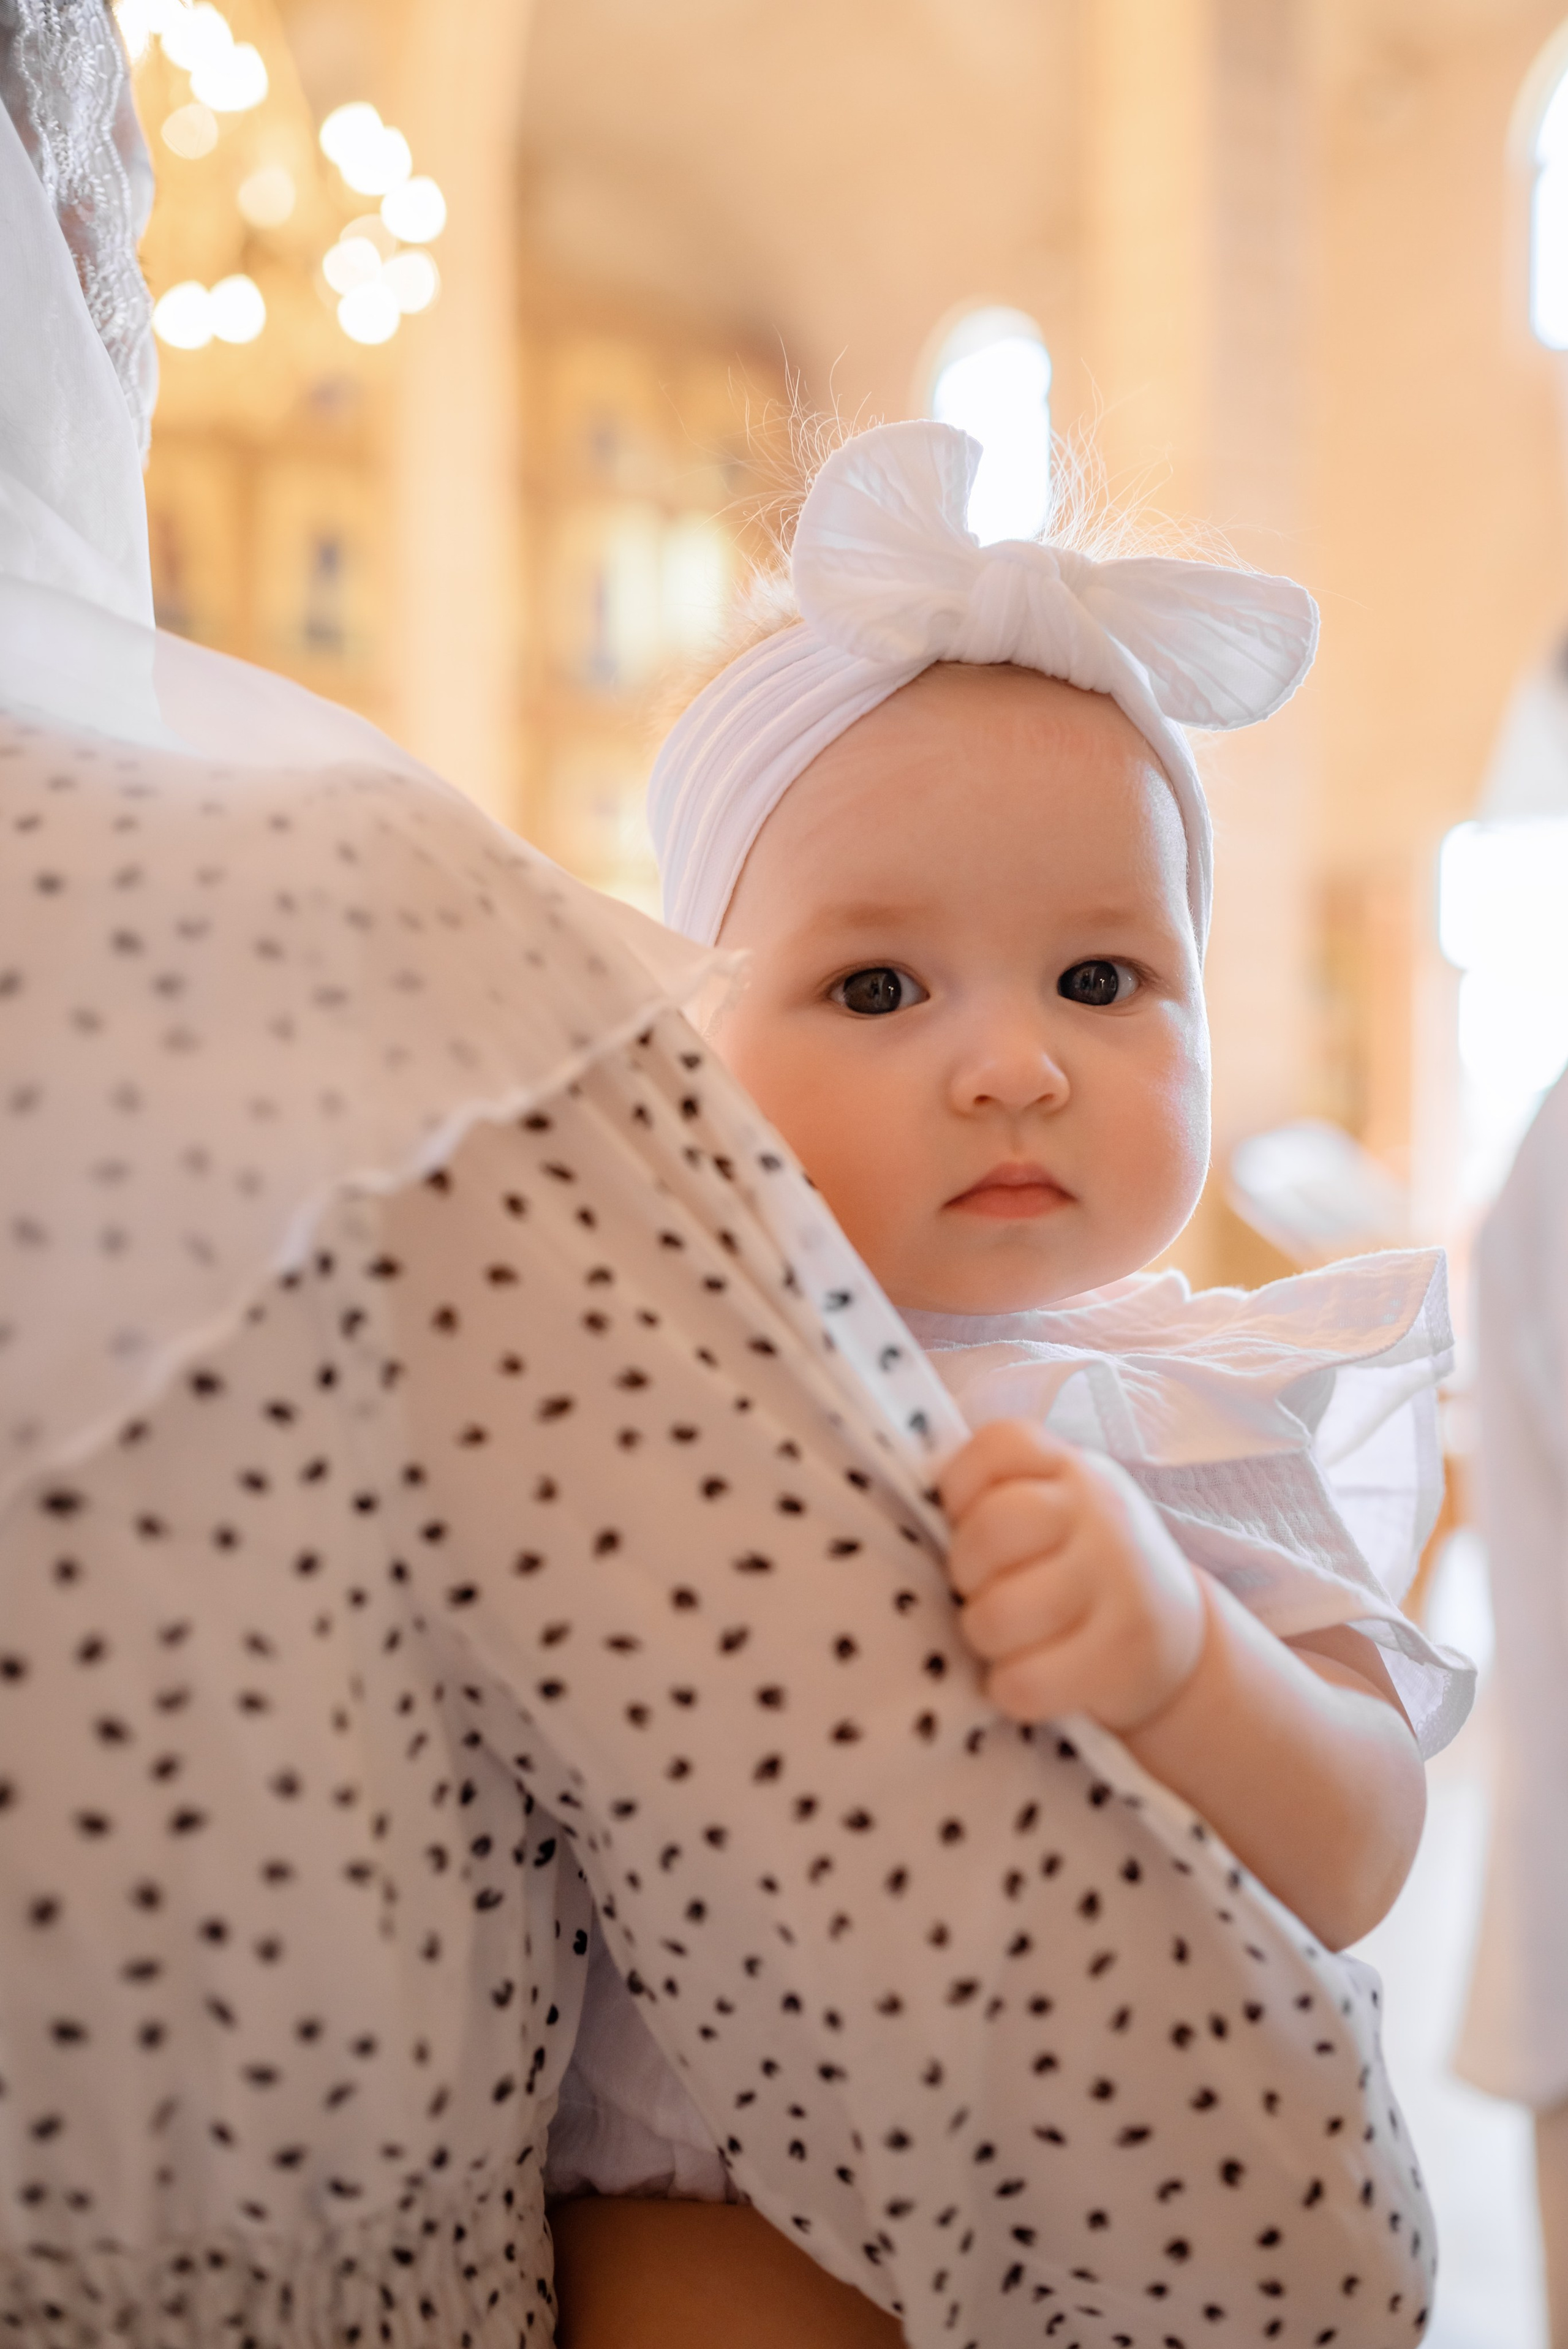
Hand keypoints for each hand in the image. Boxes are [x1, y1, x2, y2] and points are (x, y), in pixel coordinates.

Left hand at [939, 1419, 1206, 1732]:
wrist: (1175, 1636)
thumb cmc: (1080, 1566)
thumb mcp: (1056, 1509)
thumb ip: (998, 1496)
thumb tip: (916, 1512)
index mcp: (1071, 1467)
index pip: (999, 1445)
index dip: (959, 1486)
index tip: (965, 1520)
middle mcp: (1100, 1512)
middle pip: (990, 1530)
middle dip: (965, 1572)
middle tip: (980, 1590)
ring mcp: (1119, 1581)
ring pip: (999, 1614)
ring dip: (984, 1637)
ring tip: (1003, 1638)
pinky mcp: (1123, 1654)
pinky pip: (1026, 1680)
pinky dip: (1010, 1689)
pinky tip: (1025, 1679)